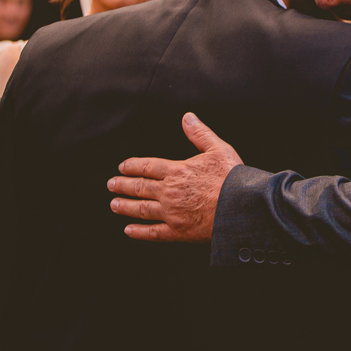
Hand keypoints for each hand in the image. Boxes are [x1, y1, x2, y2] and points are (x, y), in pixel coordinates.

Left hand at [107, 113, 242, 242]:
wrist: (240, 208)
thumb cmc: (232, 178)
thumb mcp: (218, 149)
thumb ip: (200, 134)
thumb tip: (187, 117)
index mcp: (177, 171)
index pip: (148, 167)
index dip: (133, 166)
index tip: (122, 167)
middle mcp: (169, 192)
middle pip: (139, 187)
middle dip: (123, 185)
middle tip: (110, 184)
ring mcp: (172, 213)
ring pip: (142, 209)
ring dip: (125, 206)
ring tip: (114, 204)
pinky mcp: (178, 232)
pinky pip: (153, 233)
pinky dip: (139, 232)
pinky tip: (129, 230)